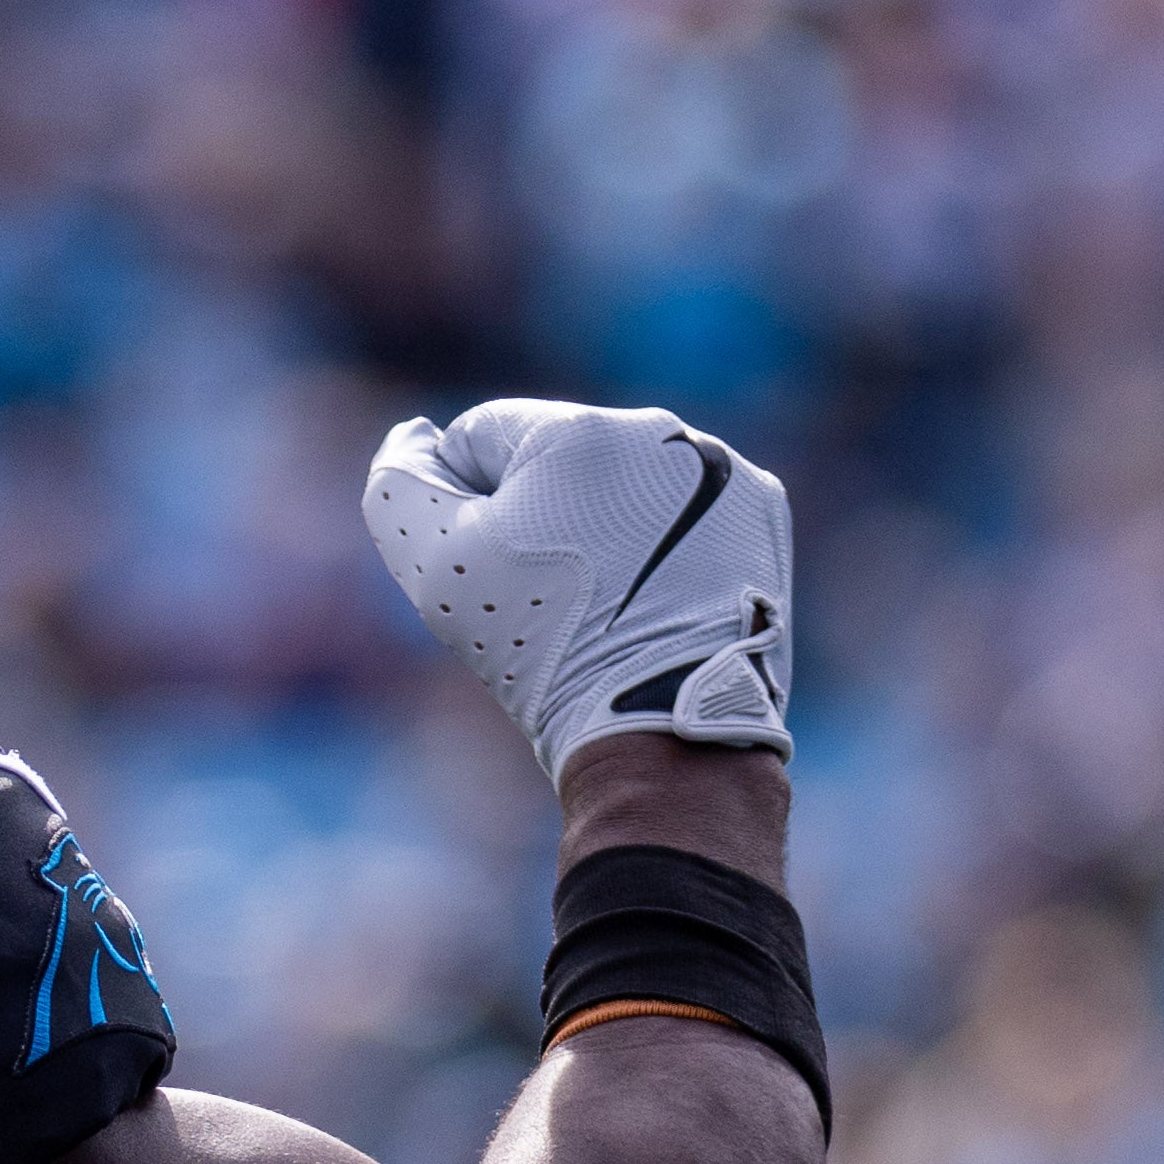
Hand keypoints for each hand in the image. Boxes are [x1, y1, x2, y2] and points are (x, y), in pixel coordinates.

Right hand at [363, 399, 792, 778]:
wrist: (667, 736)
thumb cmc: (539, 649)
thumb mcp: (435, 568)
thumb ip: (399, 485)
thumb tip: (417, 436)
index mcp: (579, 427)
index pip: (482, 437)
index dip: (467, 508)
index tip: (495, 572)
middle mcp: (664, 431)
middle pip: (560, 456)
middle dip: (539, 512)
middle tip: (548, 596)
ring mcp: (726, 470)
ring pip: (624, 481)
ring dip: (603, 525)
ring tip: (607, 604)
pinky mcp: (764, 515)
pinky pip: (686, 510)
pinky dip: (665, 545)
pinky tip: (657, 601)